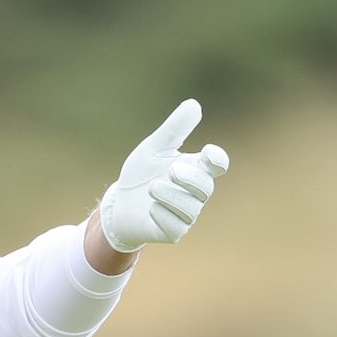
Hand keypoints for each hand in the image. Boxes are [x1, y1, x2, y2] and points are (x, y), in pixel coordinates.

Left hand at [98, 99, 229, 252]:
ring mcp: (187, 214)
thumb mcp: (153, 148)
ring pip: (190, 208)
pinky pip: (175, 226)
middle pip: (206, 187)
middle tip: (171, 170)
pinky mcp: (173, 232)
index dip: (217, 159)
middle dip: (189, 178)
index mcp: (196, 169)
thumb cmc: (140, 175)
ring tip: (153, 188)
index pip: (217, 164)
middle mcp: (195, 193)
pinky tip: (150, 208)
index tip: (207, 153)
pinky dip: (162, 214)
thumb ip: (173, 129)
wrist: (119, 205)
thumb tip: (193, 104)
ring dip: (170, 195)